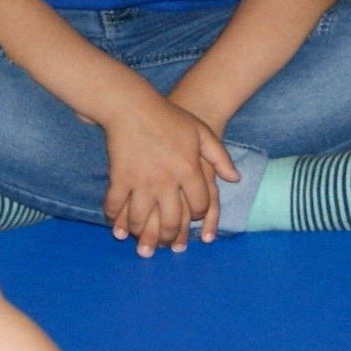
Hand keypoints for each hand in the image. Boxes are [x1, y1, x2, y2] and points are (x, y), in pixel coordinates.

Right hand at [103, 99, 239, 256]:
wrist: (132, 106)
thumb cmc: (169, 118)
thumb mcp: (202, 132)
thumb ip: (220, 157)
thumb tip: (235, 179)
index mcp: (189, 169)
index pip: (200, 205)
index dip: (199, 216)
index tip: (194, 218)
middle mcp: (167, 180)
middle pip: (171, 221)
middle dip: (170, 237)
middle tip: (168, 245)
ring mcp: (142, 181)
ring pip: (142, 219)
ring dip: (141, 235)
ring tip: (142, 242)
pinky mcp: (120, 177)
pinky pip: (116, 205)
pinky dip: (115, 219)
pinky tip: (117, 226)